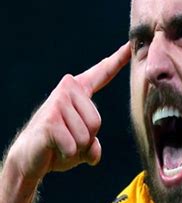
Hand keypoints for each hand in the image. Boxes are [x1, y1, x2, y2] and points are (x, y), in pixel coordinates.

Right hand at [8, 42, 130, 183]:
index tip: (131, 45)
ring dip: (76, 149)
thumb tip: (94, 154)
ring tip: (61, 144)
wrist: (29, 158)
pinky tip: (54, 148)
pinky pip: (74, 146)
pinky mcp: (50, 119)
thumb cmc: (58, 148)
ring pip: (86, 136)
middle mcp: (67, 90)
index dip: (118, 60)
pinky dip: (67, 154)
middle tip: (67, 140)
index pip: (101, 74)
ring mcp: (57, 102)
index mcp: (78, 91)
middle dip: (86, 140)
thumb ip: (95, 144)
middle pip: (96, 122)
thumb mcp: (84, 145)